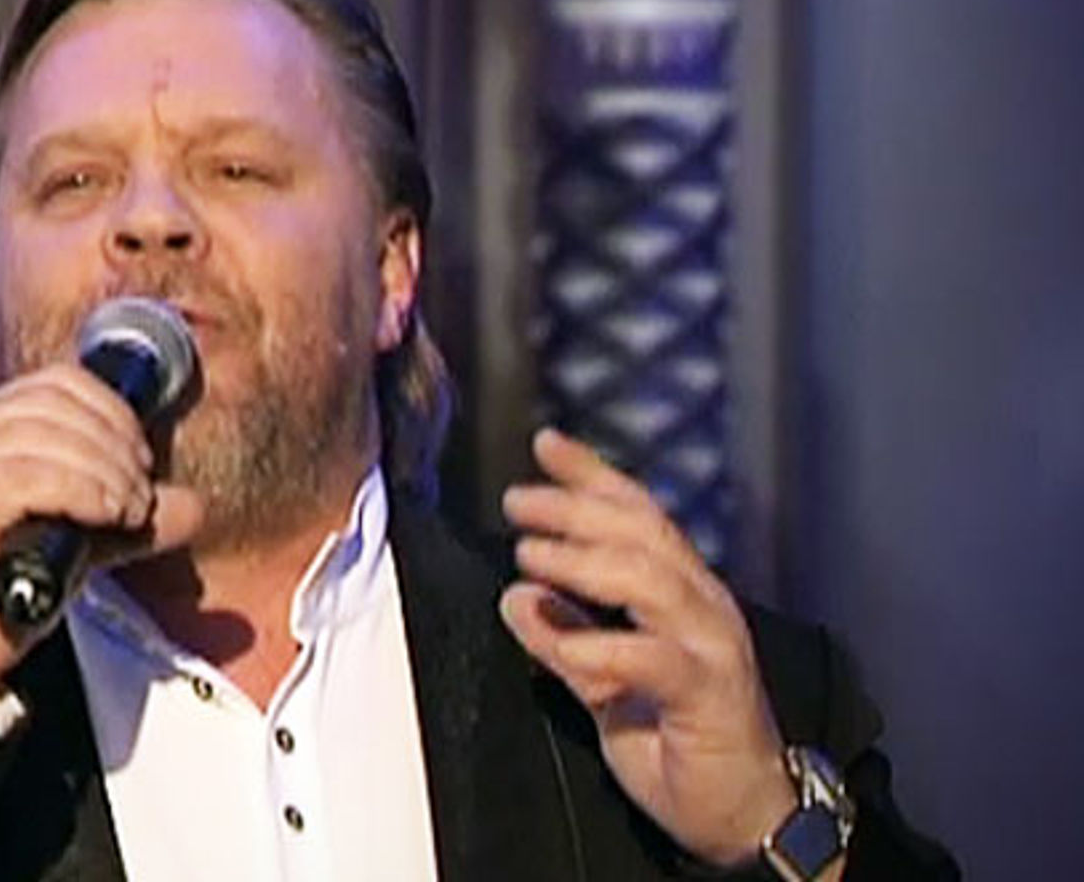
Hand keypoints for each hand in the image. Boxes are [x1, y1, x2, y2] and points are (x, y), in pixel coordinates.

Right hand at [0, 363, 204, 683]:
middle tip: (138, 496)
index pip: (56, 384)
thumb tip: (192, 506)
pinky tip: (106, 514)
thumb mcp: (73, 544)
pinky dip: (82, 488)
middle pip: (55, 401)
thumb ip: (126, 518)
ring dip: (106, 469)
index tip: (141, 461)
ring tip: (127, 512)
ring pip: (46, 432)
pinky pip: (29, 474)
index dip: (113, 412)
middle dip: (116, 442)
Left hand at [499, 428, 795, 866]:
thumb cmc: (680, 744)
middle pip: (642, 533)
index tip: (544, 445)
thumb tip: (516, 596)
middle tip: (519, 501)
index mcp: (681, 595)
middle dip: (576, 507)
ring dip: (584, 562)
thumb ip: (564, 638)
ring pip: (651, 580)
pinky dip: (605, 645)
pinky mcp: (713, 694)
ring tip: (529, 556)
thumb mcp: (603, 685)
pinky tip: (566, 644)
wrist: (745, 816)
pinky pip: (657, 657)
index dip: (592, 477)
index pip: (639, 517)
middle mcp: (703, 607)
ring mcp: (713, 647)